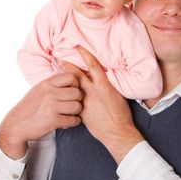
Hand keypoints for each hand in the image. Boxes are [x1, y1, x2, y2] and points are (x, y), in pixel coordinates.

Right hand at [0, 72, 82, 158]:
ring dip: (76, 112)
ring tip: (69, 114)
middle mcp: (49, 93)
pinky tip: (66, 122)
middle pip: (77, 92)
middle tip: (71, 105)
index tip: (70, 92)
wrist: (16, 125)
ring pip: (77, 106)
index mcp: (46, 83)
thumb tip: (73, 79)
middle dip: (77, 100)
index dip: (75, 85)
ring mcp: (51, 107)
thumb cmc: (29, 107)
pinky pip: (73, 120)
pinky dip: (73, 122)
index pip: (71, 77)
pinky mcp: (53, 121)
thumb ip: (53, 84)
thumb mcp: (39, 90)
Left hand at [62, 46, 143, 163]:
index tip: (78, 47)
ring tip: (59, 76)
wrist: (117, 132)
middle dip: (68, 66)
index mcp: (103, 85)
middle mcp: (92, 92)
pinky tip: (63, 97)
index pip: (92, 65)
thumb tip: (101, 79)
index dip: (84, 54)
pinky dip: (68, 98)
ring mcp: (85, 102)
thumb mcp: (117, 95)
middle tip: (60, 59)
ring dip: (66, 82)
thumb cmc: (121, 114)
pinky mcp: (81, 113)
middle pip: (77, 75)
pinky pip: (73, 102)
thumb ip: (107, 85)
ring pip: (72, 88)